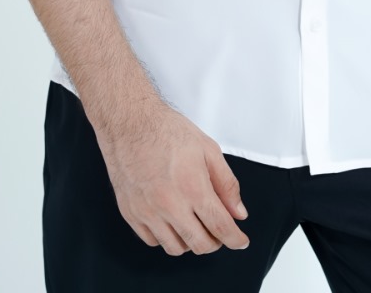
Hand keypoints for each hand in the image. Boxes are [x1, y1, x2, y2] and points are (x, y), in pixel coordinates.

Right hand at [97, 100, 250, 256]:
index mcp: (192, 187)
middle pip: (200, 244)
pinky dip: (166, 237)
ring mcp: (147, 212)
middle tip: (218, 231)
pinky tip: (171, 220)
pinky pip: (153, 241)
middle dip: (215, 242)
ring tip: (194, 223)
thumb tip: (238, 212)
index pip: (220, 227)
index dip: (235, 239)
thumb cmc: (166, 130)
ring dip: (190, 241)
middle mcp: (169, 204)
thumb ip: (227, 184)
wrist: (130, 123)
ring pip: (175, 248)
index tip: (240, 241)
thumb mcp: (207, 149)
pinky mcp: (131, 214)